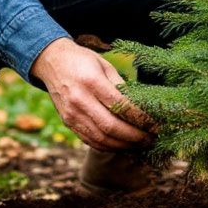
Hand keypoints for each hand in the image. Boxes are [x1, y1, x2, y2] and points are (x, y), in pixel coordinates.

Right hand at [30, 38, 154, 151]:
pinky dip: (109, 146)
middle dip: (135, 137)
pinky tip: (123, 145)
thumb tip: (142, 107)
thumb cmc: (83, 60)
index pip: (121, 106)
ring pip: (101, 138)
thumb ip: (121, 86)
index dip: (141, 119)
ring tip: (141, 145)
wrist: (52, 62)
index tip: (156, 124)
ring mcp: (72, 114)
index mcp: (91, 82)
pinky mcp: (68, 123)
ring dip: (124, 145)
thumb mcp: (105, 65)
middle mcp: (80, 100)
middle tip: (152, 139)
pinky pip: (91, 141)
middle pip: (111, 127)